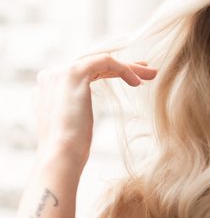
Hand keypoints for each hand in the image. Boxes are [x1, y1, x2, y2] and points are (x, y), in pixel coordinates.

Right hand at [36, 54, 155, 169]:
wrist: (60, 155)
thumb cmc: (69, 150)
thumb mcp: (72, 126)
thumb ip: (71, 113)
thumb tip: (78, 115)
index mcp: (49, 88)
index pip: (84, 73)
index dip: (109, 73)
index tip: (132, 79)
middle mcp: (52, 76)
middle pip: (94, 65)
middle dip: (123, 67)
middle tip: (145, 72)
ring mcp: (60, 72)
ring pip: (101, 61)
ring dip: (129, 67)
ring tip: (151, 74)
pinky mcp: (73, 73)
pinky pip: (104, 61)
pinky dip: (123, 69)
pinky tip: (137, 82)